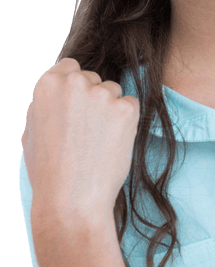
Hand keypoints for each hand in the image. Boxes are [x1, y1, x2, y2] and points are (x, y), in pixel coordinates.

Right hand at [22, 57, 139, 221]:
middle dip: (94, 99)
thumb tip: (58, 95)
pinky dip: (127, 122)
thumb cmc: (48, 173)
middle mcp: (75, 83)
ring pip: (114, 92)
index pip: (70, 67)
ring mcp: (101, 95)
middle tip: (89, 132)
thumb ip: (46, 106)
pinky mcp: (125, 110)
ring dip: (111, 110)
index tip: (78, 105)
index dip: (75, 87)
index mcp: (48, 84)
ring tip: (99, 142)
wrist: (71, 199)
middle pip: (93, 79)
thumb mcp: (32, 131)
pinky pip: (132, 106)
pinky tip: (113, 144)